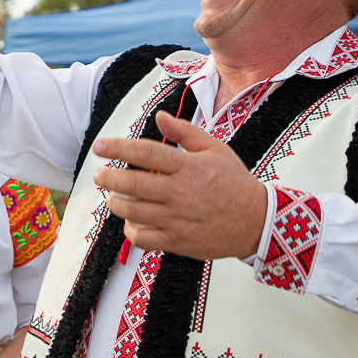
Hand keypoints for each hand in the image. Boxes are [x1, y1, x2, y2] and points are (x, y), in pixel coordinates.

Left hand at [92, 110, 267, 260]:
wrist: (257, 221)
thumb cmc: (234, 182)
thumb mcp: (216, 149)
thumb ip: (185, 133)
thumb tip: (160, 116)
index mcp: (189, 167)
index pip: (146, 153)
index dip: (118, 148)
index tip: (101, 146)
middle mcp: (180, 192)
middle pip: (133, 184)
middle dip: (109, 178)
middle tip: (100, 174)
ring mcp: (178, 219)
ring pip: (133, 212)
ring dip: (116, 202)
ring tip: (113, 196)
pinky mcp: (177, 241)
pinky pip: (143, 238)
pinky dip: (131, 229)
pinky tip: (132, 221)